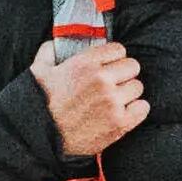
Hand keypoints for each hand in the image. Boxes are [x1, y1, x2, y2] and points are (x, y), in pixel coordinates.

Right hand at [30, 30, 147, 154]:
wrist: (40, 137)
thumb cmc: (40, 104)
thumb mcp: (38, 71)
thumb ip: (49, 52)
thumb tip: (55, 43)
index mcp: (84, 63)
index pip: (118, 49)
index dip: (114, 58)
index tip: (108, 66)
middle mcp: (101, 80)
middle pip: (132, 66)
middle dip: (123, 74)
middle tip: (113, 84)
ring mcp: (112, 101)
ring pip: (138, 87)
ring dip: (128, 93)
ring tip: (115, 100)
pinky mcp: (120, 123)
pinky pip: (143, 108)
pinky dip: (136, 109)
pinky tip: (124, 112)